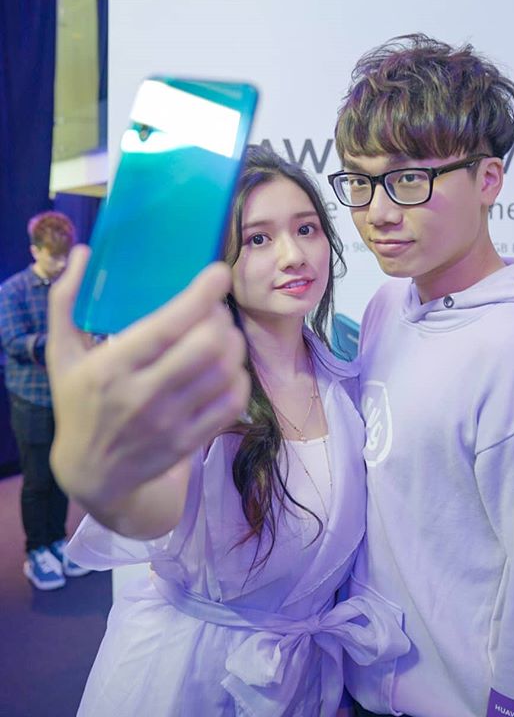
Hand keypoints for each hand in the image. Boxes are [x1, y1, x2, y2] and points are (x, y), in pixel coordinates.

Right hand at [48, 246, 249, 515]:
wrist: (91, 472)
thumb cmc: (79, 403)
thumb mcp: (62, 353)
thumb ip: (66, 300)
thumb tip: (83, 253)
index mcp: (111, 368)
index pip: (167, 326)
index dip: (200, 296)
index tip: (219, 272)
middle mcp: (143, 396)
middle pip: (207, 347)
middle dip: (221, 317)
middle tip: (215, 309)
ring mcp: (170, 423)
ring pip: (225, 372)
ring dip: (233, 344)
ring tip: (223, 334)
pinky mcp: (189, 442)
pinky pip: (232, 403)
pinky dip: (239, 378)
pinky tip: (228, 367)